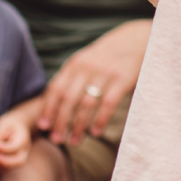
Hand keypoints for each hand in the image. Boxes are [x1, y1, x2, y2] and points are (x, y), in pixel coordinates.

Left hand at [0, 114, 31, 170]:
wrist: (17, 127)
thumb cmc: (9, 125)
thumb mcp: (3, 124)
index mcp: (23, 139)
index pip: (13, 148)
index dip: (0, 147)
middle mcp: (24, 151)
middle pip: (18, 162)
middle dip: (1, 160)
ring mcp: (20, 158)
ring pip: (10, 168)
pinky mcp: (12, 163)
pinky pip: (5, 170)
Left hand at [35, 19, 150, 144]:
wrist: (137, 39)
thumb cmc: (108, 57)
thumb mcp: (87, 61)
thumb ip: (73, 78)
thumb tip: (53, 104)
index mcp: (75, 63)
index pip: (56, 88)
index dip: (48, 108)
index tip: (43, 126)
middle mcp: (87, 66)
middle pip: (68, 98)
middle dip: (60, 121)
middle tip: (57, 139)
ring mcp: (105, 72)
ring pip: (86, 103)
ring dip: (78, 125)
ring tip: (75, 141)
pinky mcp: (123, 78)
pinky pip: (108, 103)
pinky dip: (100, 120)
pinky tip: (95, 132)